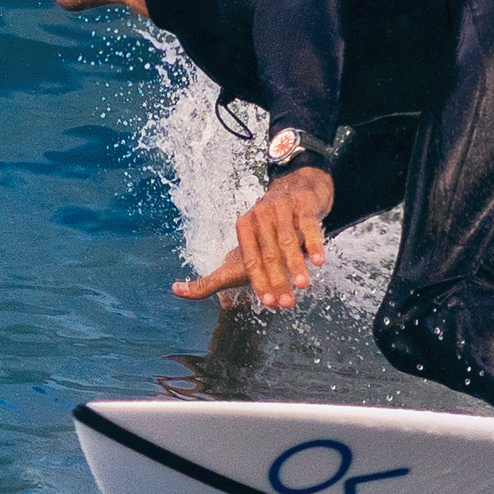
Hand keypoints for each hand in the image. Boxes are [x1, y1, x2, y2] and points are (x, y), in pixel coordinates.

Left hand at [173, 167, 334, 312]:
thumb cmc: (267, 230)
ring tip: (303, 285)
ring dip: (296, 265)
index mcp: (243, 228)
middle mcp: (259, 215)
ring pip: (288, 241)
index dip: (259, 283)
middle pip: (268, 254)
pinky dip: (313, 244)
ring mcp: (281, 208)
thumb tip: (174, 291)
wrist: (297, 190)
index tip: (268, 302)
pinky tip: (318, 261)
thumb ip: (207, 278)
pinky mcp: (302, 205)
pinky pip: (307, 226)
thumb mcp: (238, 249)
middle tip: (287, 303)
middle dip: (278, 280)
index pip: (250, 262)